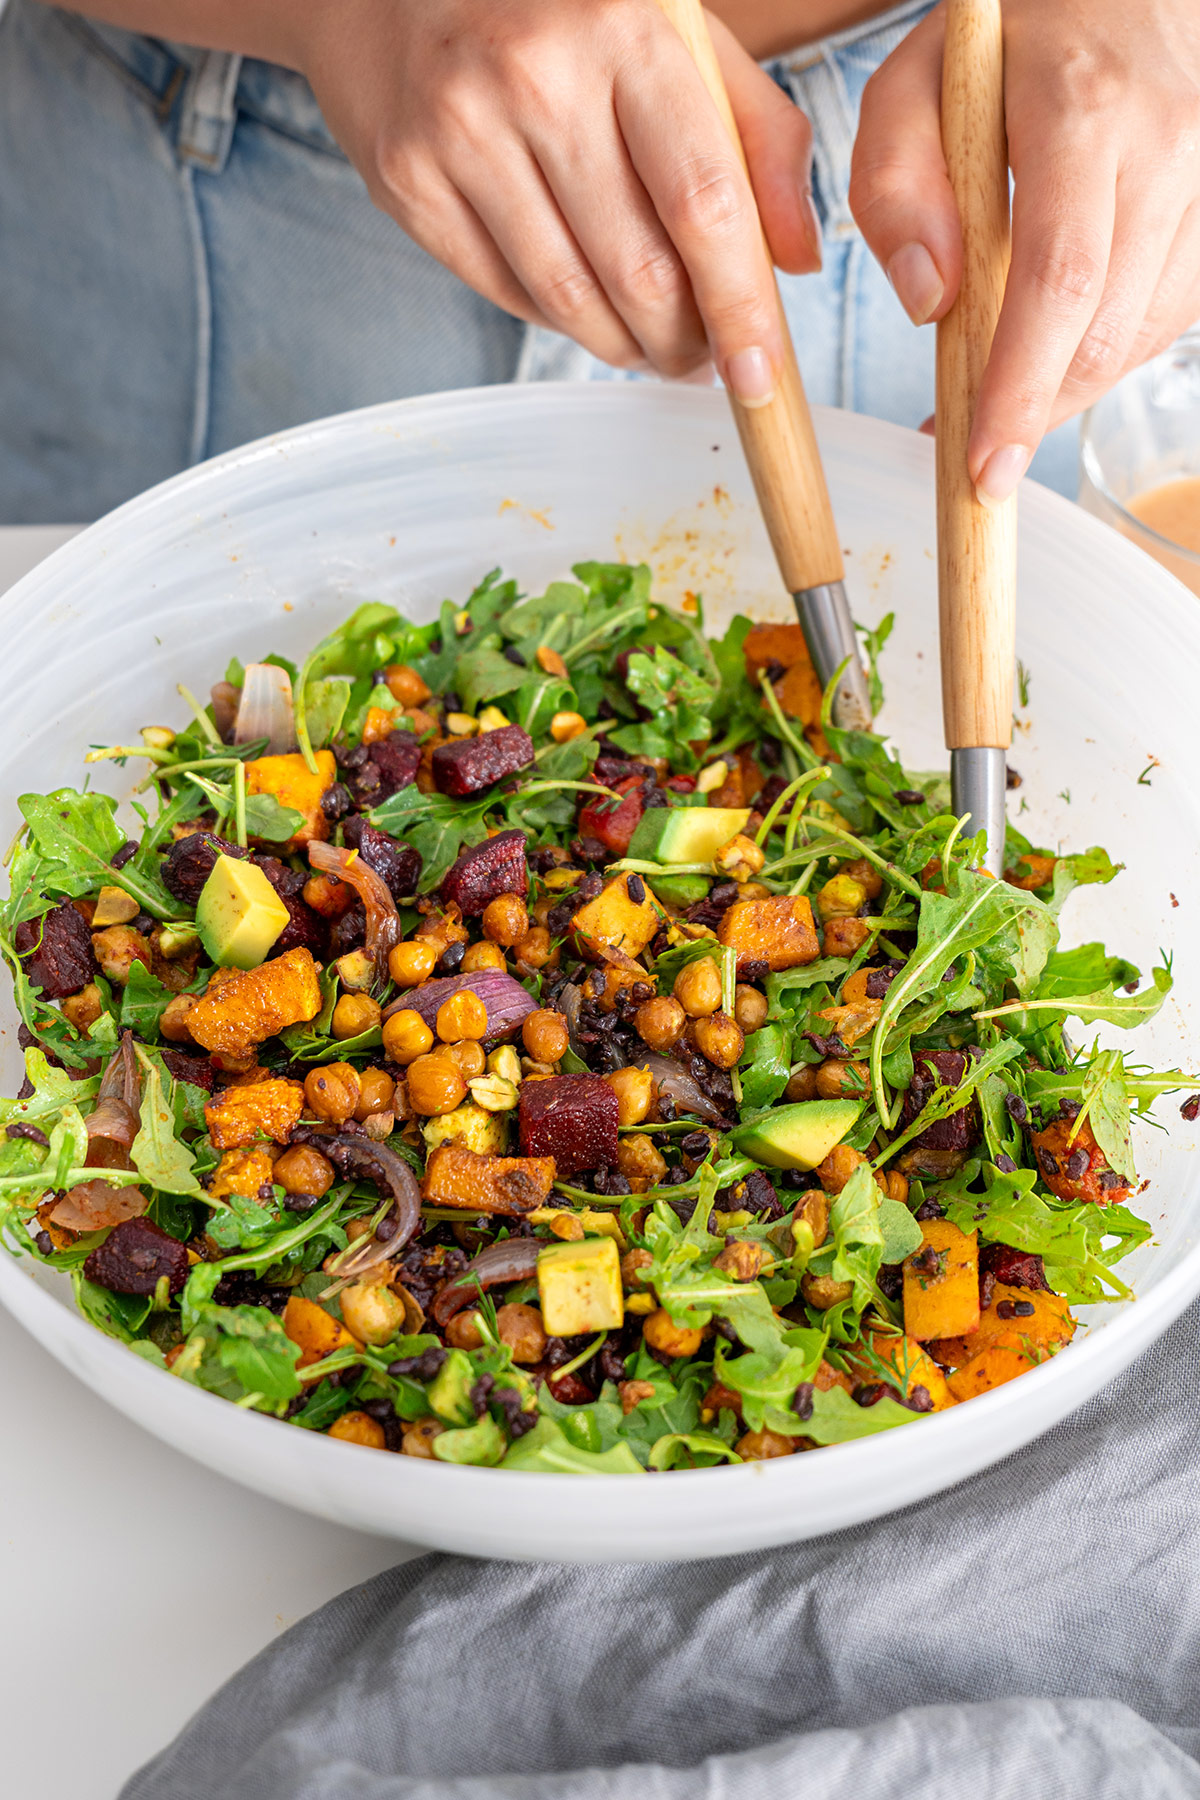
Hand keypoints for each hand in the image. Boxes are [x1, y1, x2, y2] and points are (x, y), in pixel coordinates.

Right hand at [294, 0, 819, 400]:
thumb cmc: (558, 9)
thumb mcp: (676, 35)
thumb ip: (756, 137)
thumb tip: (798, 262)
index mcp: (622, 34)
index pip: (703, 202)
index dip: (739, 305)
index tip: (761, 371)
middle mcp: (535, 82)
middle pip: (637, 273)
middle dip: (684, 343)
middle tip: (705, 358)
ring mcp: (461, 135)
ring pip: (569, 299)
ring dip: (626, 346)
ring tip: (652, 344)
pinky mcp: (408, 181)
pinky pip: (507, 292)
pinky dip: (559, 317)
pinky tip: (582, 302)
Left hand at [849, 0, 1199, 500]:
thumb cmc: (1004, 35)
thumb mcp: (911, 83)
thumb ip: (894, 187)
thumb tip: (928, 305)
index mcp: (1082, 108)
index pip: (1058, 278)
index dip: (1021, 387)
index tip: (985, 466)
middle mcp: (1165, 143)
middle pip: (1106, 325)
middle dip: (1039, 413)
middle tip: (977, 465)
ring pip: (1144, 333)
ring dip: (1070, 391)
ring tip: (1002, 409)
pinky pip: (1166, 312)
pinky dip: (1107, 354)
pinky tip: (1054, 359)